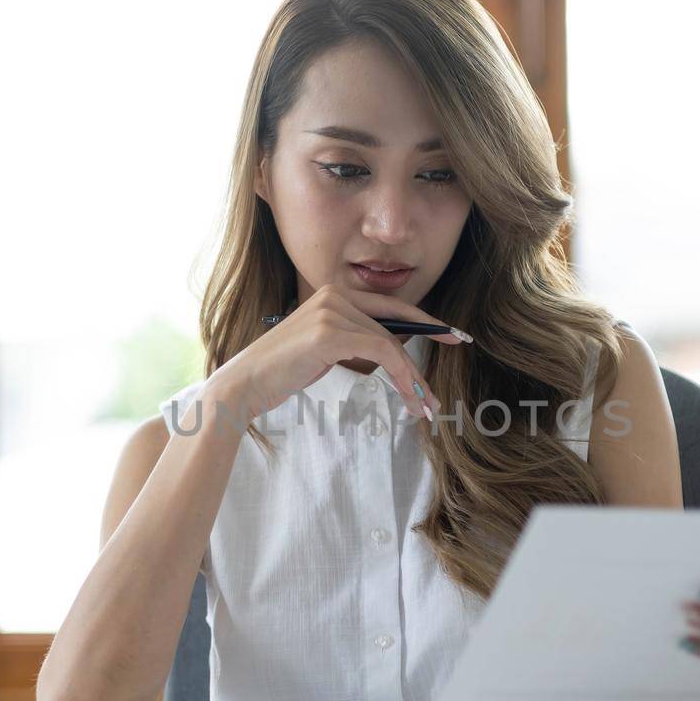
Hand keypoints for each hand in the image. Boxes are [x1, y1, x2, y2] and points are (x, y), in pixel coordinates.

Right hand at [214, 284, 466, 425]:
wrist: (246, 384)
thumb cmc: (284, 372)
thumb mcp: (326, 350)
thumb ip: (354, 340)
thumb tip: (392, 352)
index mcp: (333, 294)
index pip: (390, 307)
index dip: (425, 321)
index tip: (453, 335)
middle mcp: (334, 295)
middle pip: (393, 328)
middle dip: (421, 357)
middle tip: (444, 378)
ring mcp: (331, 310)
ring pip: (389, 344)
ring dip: (411, 379)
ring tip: (425, 407)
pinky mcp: (330, 331)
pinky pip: (381, 352)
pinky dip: (401, 376)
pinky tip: (409, 398)